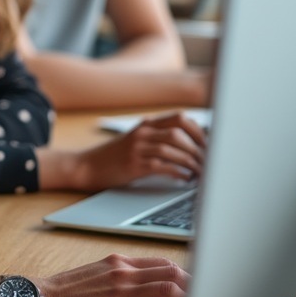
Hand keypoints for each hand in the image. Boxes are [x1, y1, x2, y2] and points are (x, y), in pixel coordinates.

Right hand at [34, 254, 188, 296]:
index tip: (199, 291)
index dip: (187, 277)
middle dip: (198, 289)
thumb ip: (119, 278)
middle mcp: (123, 273)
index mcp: (118, 262)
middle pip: (174, 273)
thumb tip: (144, 291)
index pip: (163, 263)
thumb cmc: (62, 296)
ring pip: (172, 289)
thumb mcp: (93, 276)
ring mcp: (122, 293)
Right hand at [74, 111, 205, 191]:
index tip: (208, 145)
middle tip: (208, 161)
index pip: (180, 118)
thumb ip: (157, 138)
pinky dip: (177, 172)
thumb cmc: (114, 157)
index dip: (199, 131)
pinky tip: (184, 178)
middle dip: (199, 148)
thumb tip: (189, 145)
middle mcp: (142, 133)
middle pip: (179, 132)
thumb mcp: (135, 141)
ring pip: (173, 149)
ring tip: (201, 173)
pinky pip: (162, 166)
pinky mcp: (133, 165)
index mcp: (145, 124)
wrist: (87, 166)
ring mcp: (137, 148)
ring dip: (191, 162)